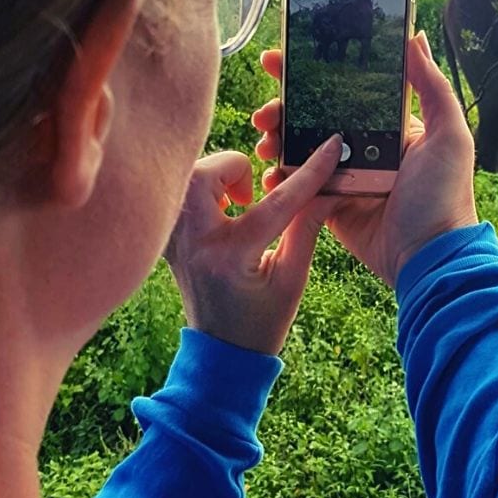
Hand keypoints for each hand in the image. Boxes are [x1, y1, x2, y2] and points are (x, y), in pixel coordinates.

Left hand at [164, 139, 341, 354]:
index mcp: (232, 256)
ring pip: (189, 178)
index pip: (276, 202)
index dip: (309, 172)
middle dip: (235, 170)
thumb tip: (329, 186)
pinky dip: (202, 193)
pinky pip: (179, 195)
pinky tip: (218, 216)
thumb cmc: (263, 320)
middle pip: (207, 173)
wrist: (222, 353)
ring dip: (217, 180)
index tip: (330, 145)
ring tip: (236, 207)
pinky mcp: (168, 240)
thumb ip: (308, 227)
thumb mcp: (293, 278)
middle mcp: (195, 244)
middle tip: (252, 196)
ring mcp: (174, 241)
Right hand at [253, 32, 477, 287]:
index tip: (277, 61)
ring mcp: (344, 178)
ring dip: (276, 142)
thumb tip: (416, 37)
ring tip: (265, 142)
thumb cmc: (444, 195)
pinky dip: (280, 181)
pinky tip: (269, 176)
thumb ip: (432, 87)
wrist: (429, 256)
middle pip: (312, 117)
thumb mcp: (448, 135)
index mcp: (388, 126)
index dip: (309, 73)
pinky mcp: (330, 207)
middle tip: (265, 112)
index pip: (343, 90)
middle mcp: (363, 147)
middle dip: (282, 109)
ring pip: (299, 150)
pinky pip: (299, 188)